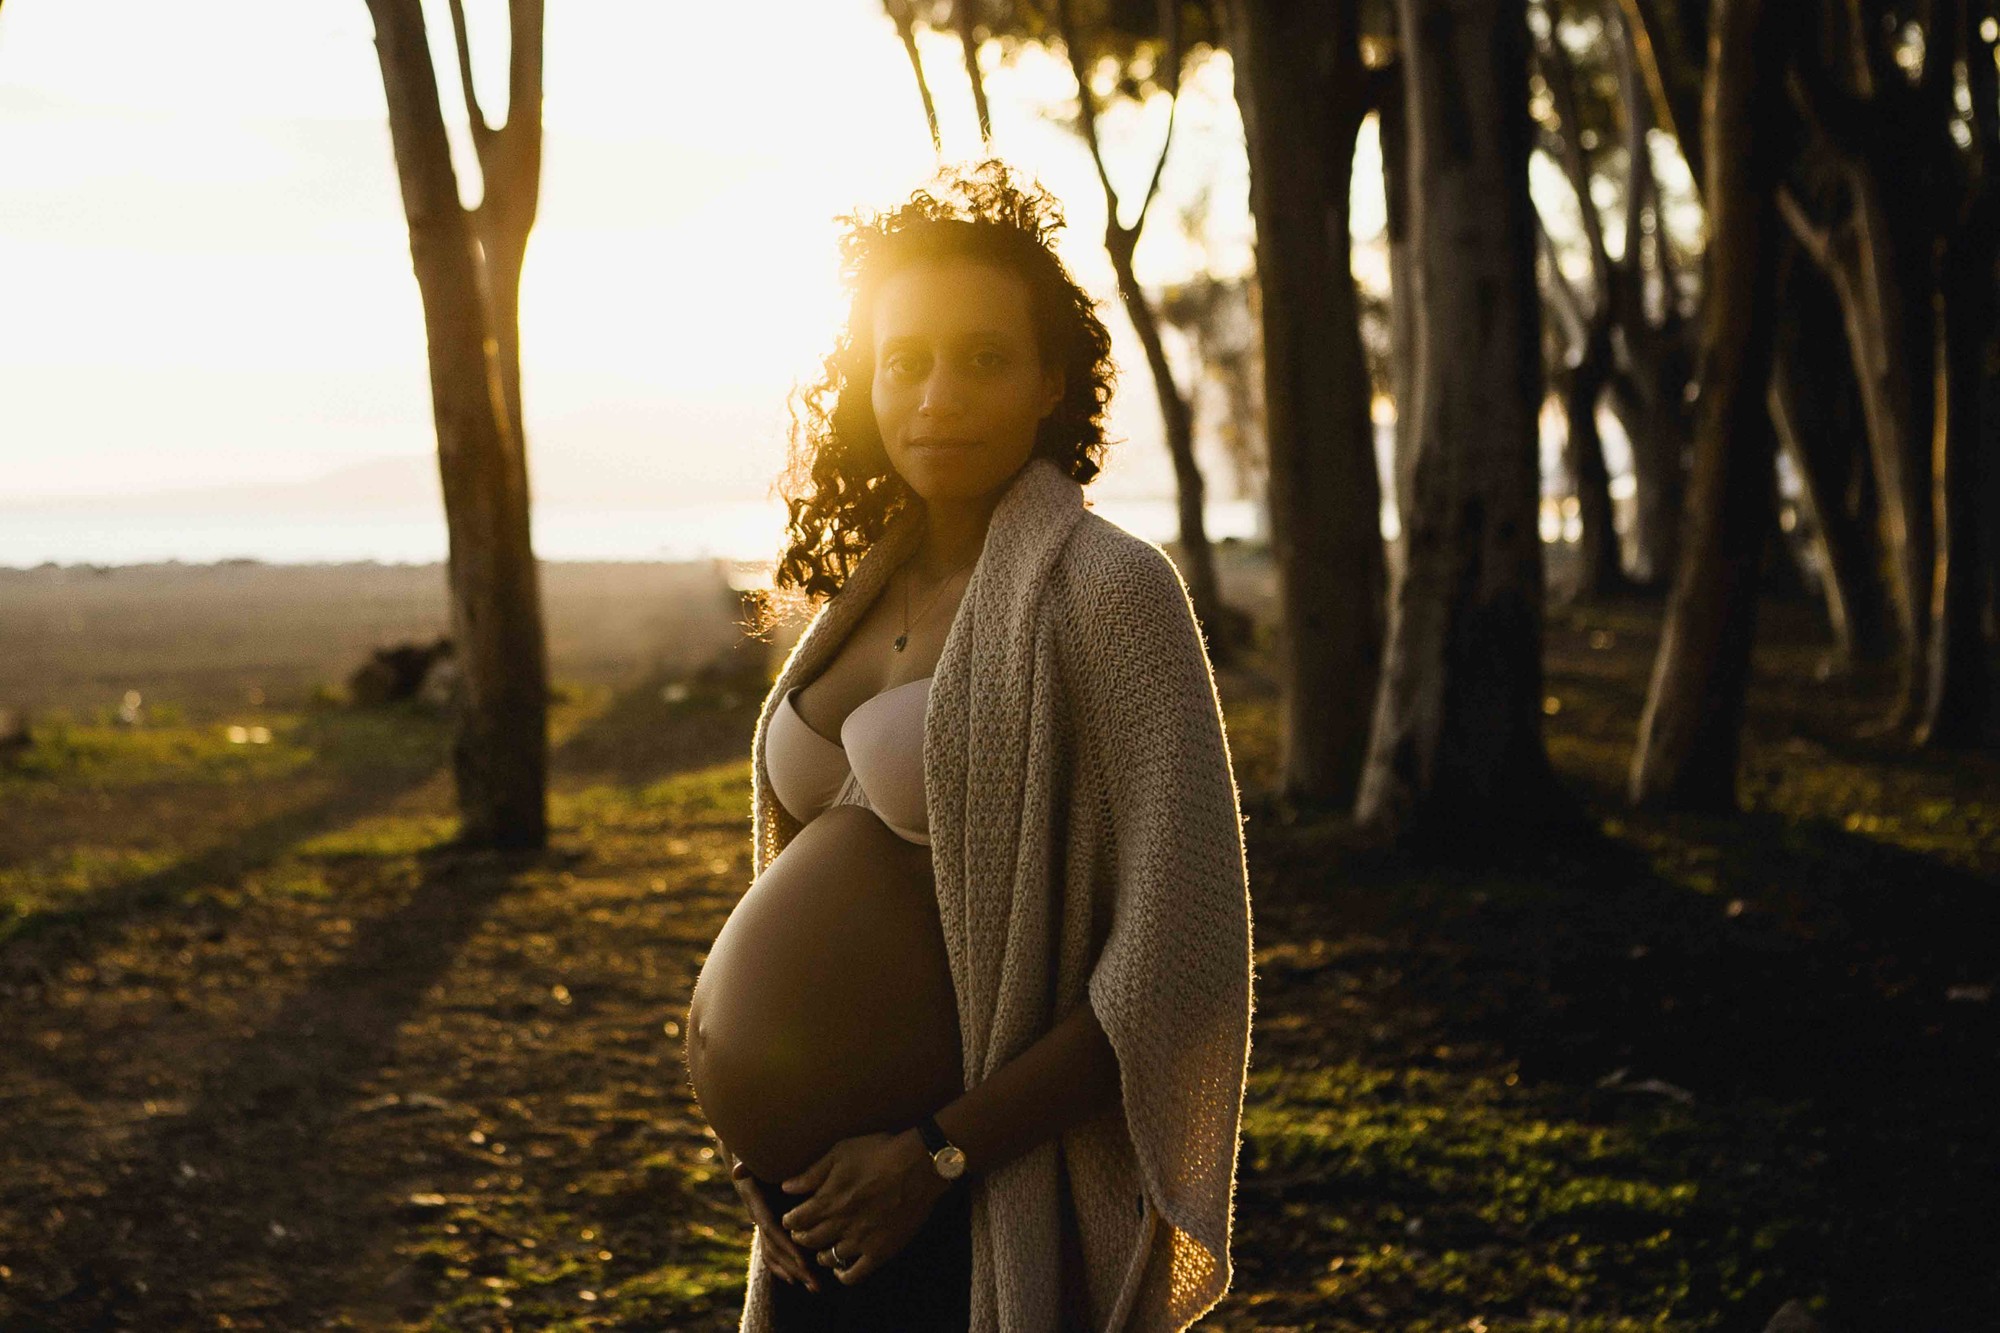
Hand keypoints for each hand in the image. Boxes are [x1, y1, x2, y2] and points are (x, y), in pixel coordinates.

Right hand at [727, 1152, 821, 1293]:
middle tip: (816, 1284)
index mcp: (755, 1199)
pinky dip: (783, 1266)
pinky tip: (797, 1280)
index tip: (804, 1262)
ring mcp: (761, 1218)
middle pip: (776, 1247)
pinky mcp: (767, 1220)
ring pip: (774, 1252)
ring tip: (814, 1287)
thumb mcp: (751, 1150)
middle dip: (796, 1266)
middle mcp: (756, 1213)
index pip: (772, 1230)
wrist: (743, 1146)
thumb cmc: (752, 1145)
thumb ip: (747, 1160)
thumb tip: (738, 1171)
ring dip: (793, 1270)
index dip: (787, 1246)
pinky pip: (772, 1249)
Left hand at [778, 1129, 949, 1284]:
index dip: (789, 1220)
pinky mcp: (880, 1252)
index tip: (790, 1218)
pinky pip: (854, 1274)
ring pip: (827, 1258)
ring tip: (821, 1247)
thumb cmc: (879, 1153)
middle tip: (801, 1232)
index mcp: (828, 1200)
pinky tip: (839, 1268)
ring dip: (819, 1254)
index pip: (795, 1220)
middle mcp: (840, 1224)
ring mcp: (860, 1241)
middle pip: (808, 1240)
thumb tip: (786, 1187)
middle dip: (800, 1236)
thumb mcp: (841, 1152)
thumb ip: (812, 1173)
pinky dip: (842, 1275)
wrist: (919, 1165)